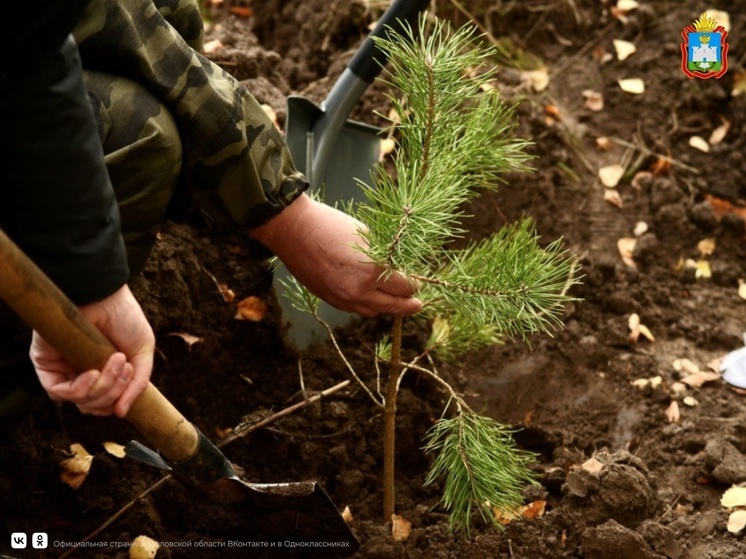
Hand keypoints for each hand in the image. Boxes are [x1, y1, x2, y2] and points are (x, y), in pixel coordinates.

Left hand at [30, 284, 154, 416]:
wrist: (106, 296)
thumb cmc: (125, 319)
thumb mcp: (142, 354)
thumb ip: (137, 385)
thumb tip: (123, 414)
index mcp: (101, 373)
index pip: (104, 404)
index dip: (117, 401)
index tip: (130, 380)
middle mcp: (80, 374)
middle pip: (93, 406)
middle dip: (114, 392)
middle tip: (125, 367)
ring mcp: (63, 370)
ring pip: (79, 401)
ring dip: (102, 388)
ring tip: (115, 363)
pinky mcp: (46, 364)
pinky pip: (59, 392)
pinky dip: (80, 389)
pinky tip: (93, 372)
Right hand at [251, 193, 421, 316]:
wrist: (293, 230)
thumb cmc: (331, 225)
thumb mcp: (366, 236)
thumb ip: (384, 256)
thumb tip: (397, 268)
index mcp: (372, 271)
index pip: (404, 287)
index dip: (413, 284)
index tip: (417, 282)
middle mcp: (359, 291)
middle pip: (393, 306)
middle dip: (408, 304)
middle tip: (417, 304)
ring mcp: (343, 299)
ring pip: (373, 311)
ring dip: (385, 306)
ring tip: (392, 299)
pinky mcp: (329, 300)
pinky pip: (354, 309)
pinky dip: (365, 304)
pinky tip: (368, 296)